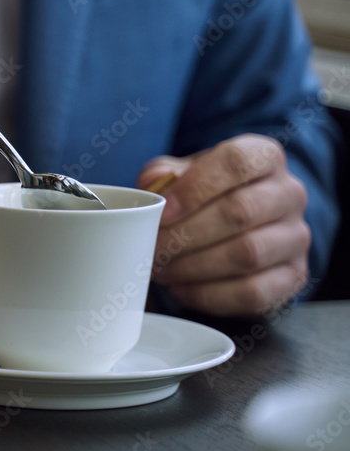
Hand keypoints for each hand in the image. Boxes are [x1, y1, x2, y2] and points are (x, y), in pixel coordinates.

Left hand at [136, 134, 309, 316]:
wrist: (238, 227)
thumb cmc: (204, 194)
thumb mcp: (179, 174)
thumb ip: (162, 176)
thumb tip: (154, 186)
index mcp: (263, 156)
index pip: (235, 162)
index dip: (194, 188)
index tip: (163, 212)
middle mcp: (289, 193)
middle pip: (241, 211)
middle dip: (187, 234)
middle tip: (154, 247)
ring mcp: (297, 236)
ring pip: (248, 253)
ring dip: (195, 265)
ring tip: (163, 268)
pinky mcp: (294, 275)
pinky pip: (253, 291)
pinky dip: (209, 294)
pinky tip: (182, 288)